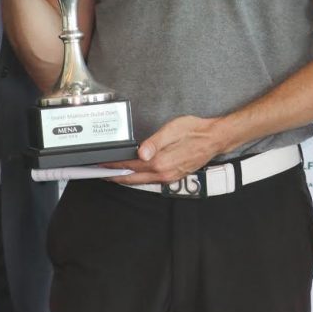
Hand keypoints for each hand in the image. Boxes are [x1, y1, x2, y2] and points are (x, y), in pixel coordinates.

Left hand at [106, 115, 226, 184]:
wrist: (214, 139)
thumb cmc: (194, 131)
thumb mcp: (173, 130)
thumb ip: (155, 142)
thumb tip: (140, 153)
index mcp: (161, 162)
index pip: (130, 165)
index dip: (113, 165)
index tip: (100, 164)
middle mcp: (163, 173)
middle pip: (132, 178)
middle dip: (114, 176)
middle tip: (98, 173)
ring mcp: (168, 177)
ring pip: (141, 181)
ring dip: (125, 178)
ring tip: (111, 174)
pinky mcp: (172, 176)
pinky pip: (150, 180)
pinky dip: (137, 178)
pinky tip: (132, 174)